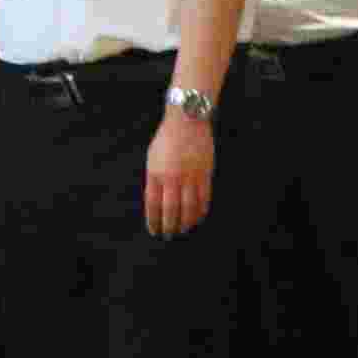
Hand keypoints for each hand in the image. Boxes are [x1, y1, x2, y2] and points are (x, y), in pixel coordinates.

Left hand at [139, 104, 211, 236]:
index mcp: (155, 172)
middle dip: (169, 226)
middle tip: (169, 236)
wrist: (187, 121)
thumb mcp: (152, 158)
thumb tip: (156, 203)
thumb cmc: (167, 139)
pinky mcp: (205, 174)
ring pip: (189, 207)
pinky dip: (200, 212)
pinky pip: (203, 199)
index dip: (153, 220)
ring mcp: (190, 176)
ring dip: (186, 222)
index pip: (152, 204)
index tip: (154, 231)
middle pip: (170, 209)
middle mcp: (172, 176)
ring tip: (183, 230)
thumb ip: (154, 179)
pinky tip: (197, 218)